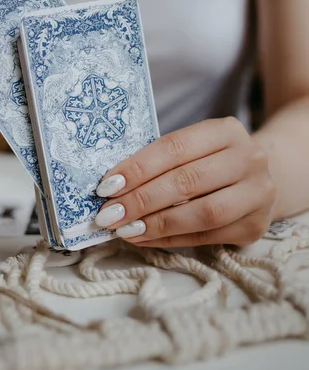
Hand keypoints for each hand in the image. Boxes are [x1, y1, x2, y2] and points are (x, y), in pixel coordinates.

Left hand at [95, 117, 276, 247]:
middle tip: (109, 214)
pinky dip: (171, 239)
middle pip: (187, 181)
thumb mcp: (195, 147)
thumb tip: (113, 185)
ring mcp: (258, 193)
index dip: (138, 168)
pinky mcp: (256, 226)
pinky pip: (208, 237)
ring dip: (157, 224)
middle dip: (142, 200)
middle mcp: (248, 158)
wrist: (263, 177)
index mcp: (226, 130)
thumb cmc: (211, 160)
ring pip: (202, 213)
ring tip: (125, 230)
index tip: (107, 186)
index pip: (175, 147)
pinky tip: (144, 239)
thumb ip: (161, 160)